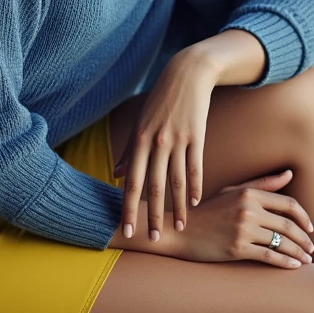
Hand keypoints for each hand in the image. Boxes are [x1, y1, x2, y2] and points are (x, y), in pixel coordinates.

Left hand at [114, 52, 215, 241]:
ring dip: (178, 207)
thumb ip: (129, 151)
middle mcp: (157, 142)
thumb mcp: (139, 122)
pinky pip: (195, 166)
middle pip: (154, 186)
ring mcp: (178, 139)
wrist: (187, 74)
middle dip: (153, 215)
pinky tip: (195, 202)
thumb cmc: (159, 99)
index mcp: (139, 140)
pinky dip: (195, 185)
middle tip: (154, 238)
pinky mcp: (197, 135)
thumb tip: (116, 175)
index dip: (128, 208)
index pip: (131, 181)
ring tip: (180, 227)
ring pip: (177, 180)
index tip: (127, 229)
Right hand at [173, 168, 313, 268]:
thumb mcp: (234, 192)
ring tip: (306, 259)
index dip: (304, 217)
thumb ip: (263, 184)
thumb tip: (289, 174)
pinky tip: (294, 266)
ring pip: (281, 242)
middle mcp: (248, 210)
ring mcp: (243, 230)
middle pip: (288, 225)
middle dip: (304, 239)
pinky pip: (268, 256)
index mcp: (249, 194)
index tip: (310, 228)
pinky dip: (285, 262)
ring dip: (298, 252)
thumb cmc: (209, 210)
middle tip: (311, 248)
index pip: (288, 205)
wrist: (182, 230)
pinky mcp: (236, 248)